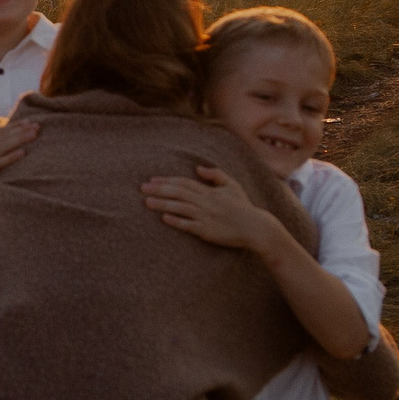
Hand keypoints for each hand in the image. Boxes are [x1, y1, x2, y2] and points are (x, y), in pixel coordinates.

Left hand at [141, 163, 279, 252]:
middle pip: (179, 193)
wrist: (256, 228)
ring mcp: (206, 217)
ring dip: (163, 204)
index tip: (152, 180)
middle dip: (159, 190)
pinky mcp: (207, 231)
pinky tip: (164, 218)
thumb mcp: (232, 185)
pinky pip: (189, 225)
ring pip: (181, 208)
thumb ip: (215, 174)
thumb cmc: (242, 207)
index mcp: (210, 192)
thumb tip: (197, 168)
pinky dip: (177, 221)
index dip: (167, 181)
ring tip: (147, 202)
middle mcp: (206, 202)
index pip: (184, 183)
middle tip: (142, 188)